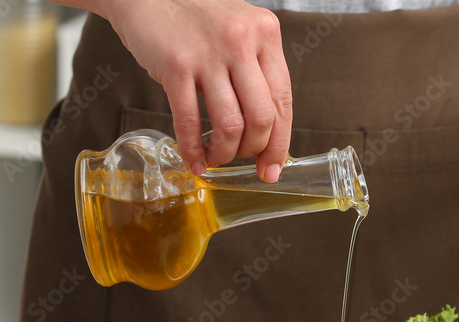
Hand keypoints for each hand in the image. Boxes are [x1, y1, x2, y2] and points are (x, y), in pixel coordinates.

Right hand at [105, 0, 292, 181]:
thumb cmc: (195, 18)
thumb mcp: (239, 31)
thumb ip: (257, 70)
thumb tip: (268, 130)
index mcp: (266, 34)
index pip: (283, 101)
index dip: (279, 142)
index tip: (273, 167)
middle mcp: (242, 41)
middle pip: (262, 118)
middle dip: (253, 150)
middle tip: (243, 160)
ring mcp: (209, 53)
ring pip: (230, 125)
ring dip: (224, 152)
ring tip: (215, 158)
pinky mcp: (175, 65)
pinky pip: (190, 121)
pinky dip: (192, 149)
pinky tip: (194, 160)